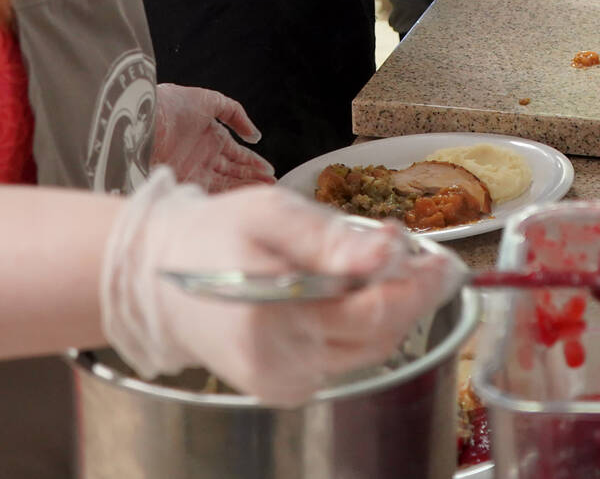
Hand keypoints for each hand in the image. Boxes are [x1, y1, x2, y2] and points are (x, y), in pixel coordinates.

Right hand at [100, 171, 460, 404]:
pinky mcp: (284, 388)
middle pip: (378, 336)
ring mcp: (282, 382)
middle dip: (411, 295)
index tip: (441, 258)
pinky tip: (351, 294)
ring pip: (369, 350)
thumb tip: (387, 252)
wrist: (158, 279)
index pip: (369, 312)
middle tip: (426, 257)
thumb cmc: (211, 237)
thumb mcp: (269, 211)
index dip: (414, 284)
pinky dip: (360, 326)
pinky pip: (345, 358)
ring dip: (390, 309)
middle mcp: (277, 361)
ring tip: (387, 267)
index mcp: (267, 314)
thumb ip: (329, 236)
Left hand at [154, 84, 274, 192]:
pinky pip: (210, 192)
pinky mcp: (183, 182)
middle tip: (272, 185)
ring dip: (244, 187)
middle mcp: (204, 155)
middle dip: (252, 178)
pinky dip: (226, 196)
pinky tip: (242, 198)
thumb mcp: (207, 99)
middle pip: (233, 171)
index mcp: (209, 136)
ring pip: (226, 183)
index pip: (237, 153)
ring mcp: (194, 170)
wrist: (139, 120)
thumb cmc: (170, 105)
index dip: (253, 162)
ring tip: (263, 192)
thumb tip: (254, 134)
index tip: (270, 170)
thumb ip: (233, 113)